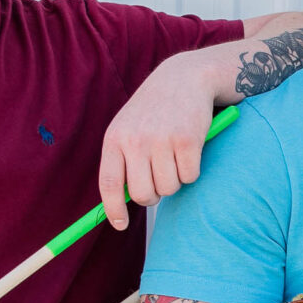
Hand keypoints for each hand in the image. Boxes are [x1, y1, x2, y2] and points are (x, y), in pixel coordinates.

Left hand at [99, 46, 223, 229]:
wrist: (184, 78)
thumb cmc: (154, 111)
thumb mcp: (129, 128)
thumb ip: (122, 161)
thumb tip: (120, 203)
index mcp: (115, 139)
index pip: (110, 185)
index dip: (114, 210)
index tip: (120, 225)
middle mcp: (136, 140)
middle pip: (143, 195)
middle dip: (154, 195)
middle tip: (159, 180)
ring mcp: (162, 140)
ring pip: (169, 188)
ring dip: (174, 180)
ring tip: (174, 155)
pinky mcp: (188, 141)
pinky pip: (190, 177)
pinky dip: (192, 169)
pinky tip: (189, 148)